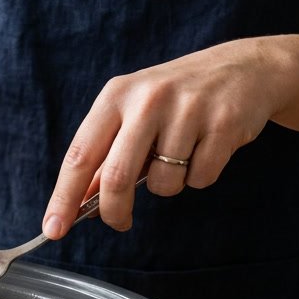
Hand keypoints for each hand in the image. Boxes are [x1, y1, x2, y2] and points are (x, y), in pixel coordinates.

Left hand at [42, 38, 286, 236]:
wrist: (245, 69)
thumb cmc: (177, 99)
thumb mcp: (133, 114)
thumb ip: (107, 155)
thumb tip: (80, 202)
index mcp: (116, 96)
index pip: (80, 155)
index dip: (64, 197)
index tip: (53, 229)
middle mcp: (148, 99)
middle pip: (117, 176)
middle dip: (114, 211)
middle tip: (119, 223)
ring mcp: (188, 110)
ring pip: (163, 183)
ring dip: (168, 185)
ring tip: (181, 155)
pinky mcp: (223, 124)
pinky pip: (199, 179)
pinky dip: (199, 177)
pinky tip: (207, 149)